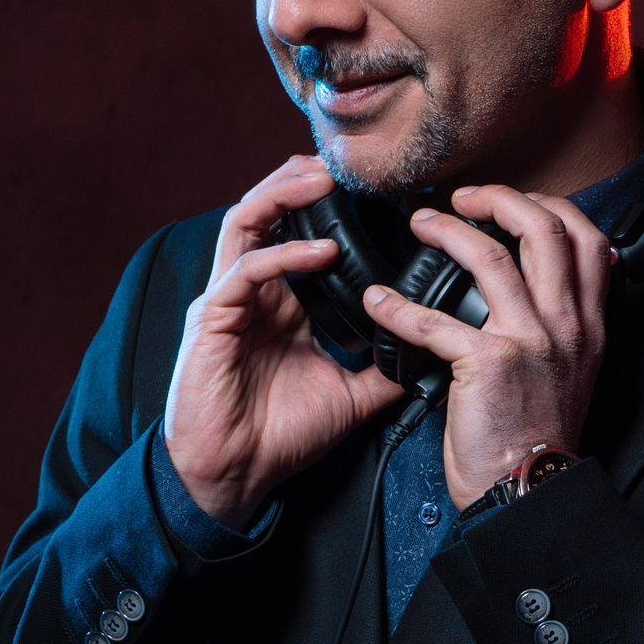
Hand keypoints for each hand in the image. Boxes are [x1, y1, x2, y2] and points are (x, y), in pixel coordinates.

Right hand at [163, 155, 408, 524]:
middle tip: (344, 167)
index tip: (375, 195)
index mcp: (281, 304)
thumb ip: (384, 369)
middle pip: (267, 212)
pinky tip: (321, 251)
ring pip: (245, 222)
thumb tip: (431, 352)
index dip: (329, 210)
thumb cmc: (280, 435)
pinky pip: (245, 271)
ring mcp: (228, 301)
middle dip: (301, 181)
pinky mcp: (213, 320)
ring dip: (284, 195)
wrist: (236, 475)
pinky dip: (283, 254)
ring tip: (324, 182)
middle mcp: (252, 292)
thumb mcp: (349, 396)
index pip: (299, 235)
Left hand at [361, 184, 617, 510]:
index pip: (586, 239)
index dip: (549, 207)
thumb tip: (534, 287)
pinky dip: (399, 308)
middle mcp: (567, 323)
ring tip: (421, 224)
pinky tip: (378, 302)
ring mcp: (530, 340)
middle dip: (499, 200)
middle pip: (545, 228)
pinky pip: (434, 321)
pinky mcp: (489, 363)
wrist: (528, 488)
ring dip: (448, 231)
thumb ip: (560, 325)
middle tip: (463, 198)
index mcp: (589, 323)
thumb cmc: (537, 435)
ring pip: (491, 256)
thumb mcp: (572, 371)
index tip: (513, 204)